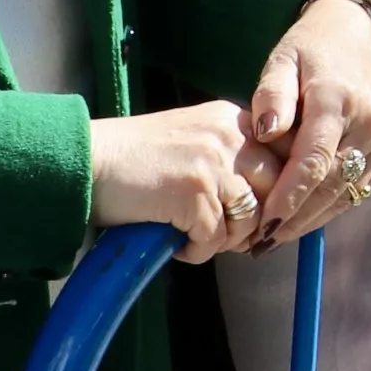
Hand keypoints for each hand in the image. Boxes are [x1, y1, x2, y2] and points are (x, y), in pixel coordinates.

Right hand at [90, 99, 272, 261]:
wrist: (86, 161)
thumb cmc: (133, 160)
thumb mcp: (193, 141)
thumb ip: (230, 158)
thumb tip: (264, 204)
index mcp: (232, 119)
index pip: (284, 158)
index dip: (277, 194)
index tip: (260, 217)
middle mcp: (230, 135)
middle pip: (276, 190)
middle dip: (256, 222)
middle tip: (228, 237)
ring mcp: (214, 164)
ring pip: (249, 220)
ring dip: (224, 240)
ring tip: (194, 237)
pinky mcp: (195, 194)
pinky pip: (214, 241)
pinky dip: (195, 251)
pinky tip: (173, 242)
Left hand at [237, 0, 370, 244]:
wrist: (358, 31)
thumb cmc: (310, 47)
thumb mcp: (281, 59)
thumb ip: (272, 94)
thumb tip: (265, 132)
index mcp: (338, 98)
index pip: (314, 161)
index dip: (289, 198)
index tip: (264, 225)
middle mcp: (370, 121)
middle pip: (330, 185)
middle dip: (296, 219)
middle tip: (261, 243)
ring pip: (347, 192)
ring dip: (313, 218)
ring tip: (277, 237)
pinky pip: (360, 186)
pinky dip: (332, 204)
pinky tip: (304, 216)